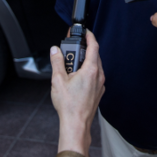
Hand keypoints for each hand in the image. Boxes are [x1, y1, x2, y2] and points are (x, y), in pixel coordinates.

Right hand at [49, 30, 104, 155]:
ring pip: (96, 65)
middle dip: (84, 49)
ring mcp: (100, 84)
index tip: (85, 32)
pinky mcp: (99, 91)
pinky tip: (77, 77)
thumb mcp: (58, 80)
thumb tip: (55, 51)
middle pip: (95, 55)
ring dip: (86, 61)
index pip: (94, 46)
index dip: (89, 36)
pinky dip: (88, 71)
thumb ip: (57, 62)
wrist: (76, 124)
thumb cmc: (69, 105)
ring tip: (72, 65)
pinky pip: (96, 75)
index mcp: (90, 70)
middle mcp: (98, 75)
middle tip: (73, 48)